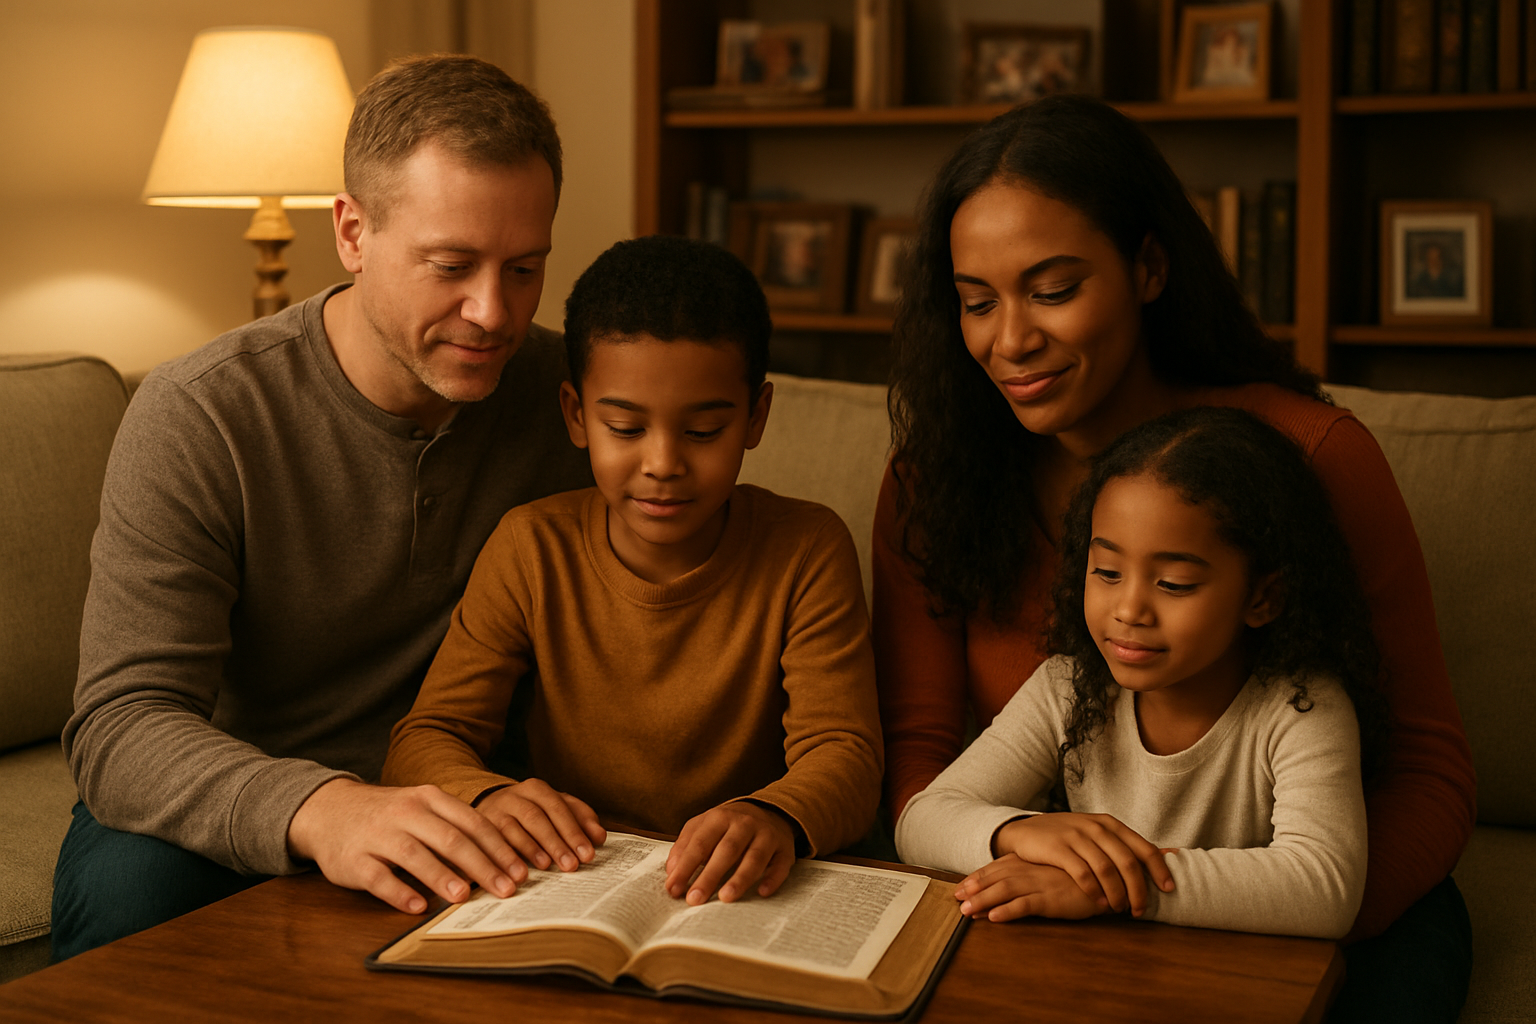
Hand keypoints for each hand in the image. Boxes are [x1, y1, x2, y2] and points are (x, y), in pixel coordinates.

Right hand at [287, 779, 522, 913]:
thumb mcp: (422, 809)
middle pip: (450, 839)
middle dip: (482, 866)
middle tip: (505, 889)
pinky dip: (399, 892)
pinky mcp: (354, 860)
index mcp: (429, 799)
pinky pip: (379, 877)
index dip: (499, 848)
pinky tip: (417, 907)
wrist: (328, 809)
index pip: (472, 823)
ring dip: (441, 876)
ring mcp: (378, 835)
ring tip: (463, 896)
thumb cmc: (388, 815)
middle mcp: (406, 812)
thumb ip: (454, 829)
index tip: (520, 871)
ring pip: (415, 855)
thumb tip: (497, 862)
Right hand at [475, 778, 606, 873]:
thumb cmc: (528, 814)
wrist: (485, 809)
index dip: (574, 831)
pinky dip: (508, 855)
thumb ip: (578, 819)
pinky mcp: (480, 826)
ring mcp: (496, 809)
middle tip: (572, 865)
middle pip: (538, 817)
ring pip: (515, 827)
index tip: (587, 853)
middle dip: (557, 842)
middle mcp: (515, 795)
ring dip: (533, 848)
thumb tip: (599, 836)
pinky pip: (494, 840)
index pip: (560, 808)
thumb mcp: (553, 810)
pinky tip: (519, 869)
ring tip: (547, 866)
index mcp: (537, 789)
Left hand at [664, 801, 797, 904]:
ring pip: (755, 857)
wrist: (768, 811)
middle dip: (710, 875)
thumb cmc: (728, 826)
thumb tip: (672, 871)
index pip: (700, 843)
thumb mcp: (703, 826)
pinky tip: (762, 892)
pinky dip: (773, 878)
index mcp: (719, 817)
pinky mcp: (785, 849)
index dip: (686, 867)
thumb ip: (685, 846)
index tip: (673, 889)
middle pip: (727, 850)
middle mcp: (744, 823)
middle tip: (695, 899)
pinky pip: (781, 864)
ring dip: (741, 878)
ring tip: (726, 898)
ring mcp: (767, 835)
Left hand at [955, 855, 1105, 922]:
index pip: (997, 867)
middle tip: (956, 900)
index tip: (960, 888)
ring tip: (967, 911)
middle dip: (974, 889)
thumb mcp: (1052, 873)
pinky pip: (1026, 905)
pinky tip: (994, 917)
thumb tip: (1011, 886)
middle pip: (996, 878)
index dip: (977, 877)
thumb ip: (1032, 875)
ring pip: (1005, 891)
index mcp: (1031, 862)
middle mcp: (1032, 870)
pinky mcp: (1053, 899)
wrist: (1109, 879)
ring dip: (984, 900)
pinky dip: (1009, 911)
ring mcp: (1041, 883)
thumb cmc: (1080, 878)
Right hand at [993, 812, 1172, 915]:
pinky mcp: (1058, 848)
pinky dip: (1094, 892)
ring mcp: (1076, 837)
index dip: (1159, 870)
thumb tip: (1162, 858)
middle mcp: (1096, 828)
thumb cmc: (1067, 836)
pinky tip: (1099, 903)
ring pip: (1107, 870)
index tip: (1169, 890)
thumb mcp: (1095, 832)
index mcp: (1110, 824)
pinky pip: (1082, 874)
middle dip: (1138, 890)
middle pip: (1128, 862)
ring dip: (1117, 894)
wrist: (1025, 830)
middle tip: (1140, 910)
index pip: (1144, 848)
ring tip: (1119, 909)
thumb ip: (1122, 845)